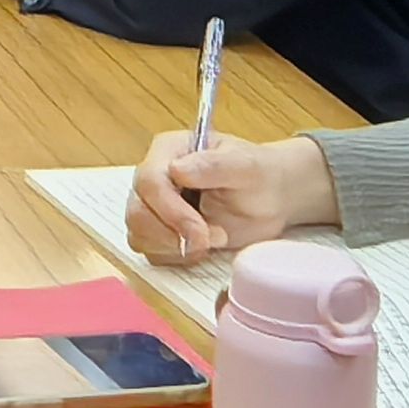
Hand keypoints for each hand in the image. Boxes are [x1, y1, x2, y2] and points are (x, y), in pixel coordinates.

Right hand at [130, 130, 337, 261]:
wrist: (270, 198)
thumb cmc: (259, 176)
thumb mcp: (246, 166)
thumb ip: (214, 165)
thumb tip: (178, 170)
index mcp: (169, 150)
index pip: (150, 181)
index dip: (170, 210)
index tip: (201, 231)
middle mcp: (154, 176)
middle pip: (138, 211)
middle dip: (171, 234)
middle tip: (209, 241)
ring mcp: (153, 205)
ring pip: (139, 233)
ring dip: (173, 246)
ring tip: (210, 240)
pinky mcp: (159, 231)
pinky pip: (150, 251)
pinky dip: (175, 256)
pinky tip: (201, 248)